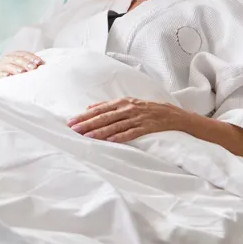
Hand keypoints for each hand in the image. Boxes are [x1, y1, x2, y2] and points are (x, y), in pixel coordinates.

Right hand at [0, 51, 44, 82]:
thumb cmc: (11, 80)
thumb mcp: (20, 73)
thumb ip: (28, 68)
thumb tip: (41, 66)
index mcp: (12, 57)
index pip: (22, 54)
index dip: (30, 57)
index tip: (38, 62)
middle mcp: (4, 61)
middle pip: (14, 58)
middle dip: (24, 62)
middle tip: (32, 68)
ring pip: (5, 65)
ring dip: (14, 68)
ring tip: (21, 72)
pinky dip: (1, 74)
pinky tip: (7, 76)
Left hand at [67, 98, 187, 142]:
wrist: (171, 113)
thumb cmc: (145, 109)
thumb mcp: (127, 103)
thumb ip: (108, 105)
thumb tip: (88, 107)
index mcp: (122, 102)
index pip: (99, 109)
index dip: (85, 116)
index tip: (71, 122)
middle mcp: (128, 109)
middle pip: (104, 117)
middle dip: (88, 124)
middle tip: (74, 129)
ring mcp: (137, 118)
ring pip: (115, 125)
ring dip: (100, 132)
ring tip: (87, 137)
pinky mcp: (146, 127)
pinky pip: (132, 132)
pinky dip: (121, 136)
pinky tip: (111, 140)